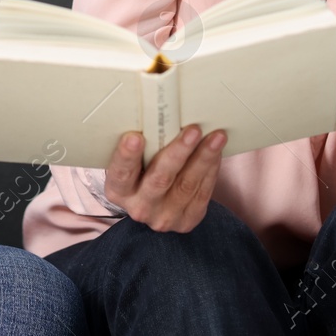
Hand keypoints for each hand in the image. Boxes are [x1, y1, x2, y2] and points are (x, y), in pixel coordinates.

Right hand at [102, 125, 226, 232]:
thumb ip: (140, 147)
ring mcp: (164, 217)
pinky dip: (211, 169)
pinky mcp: (187, 220)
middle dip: (178, 153)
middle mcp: (140, 207)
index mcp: (119, 190)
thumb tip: (162, 115)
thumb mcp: (132, 163)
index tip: (134, 137)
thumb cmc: (140, 172)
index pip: (121, 173)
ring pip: (186, 185)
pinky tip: (216, 151)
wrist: (152, 205)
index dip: (126, 156)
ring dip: (203, 158)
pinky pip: (202, 192)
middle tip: (193, 131)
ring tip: (216, 137)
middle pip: (159, 180)